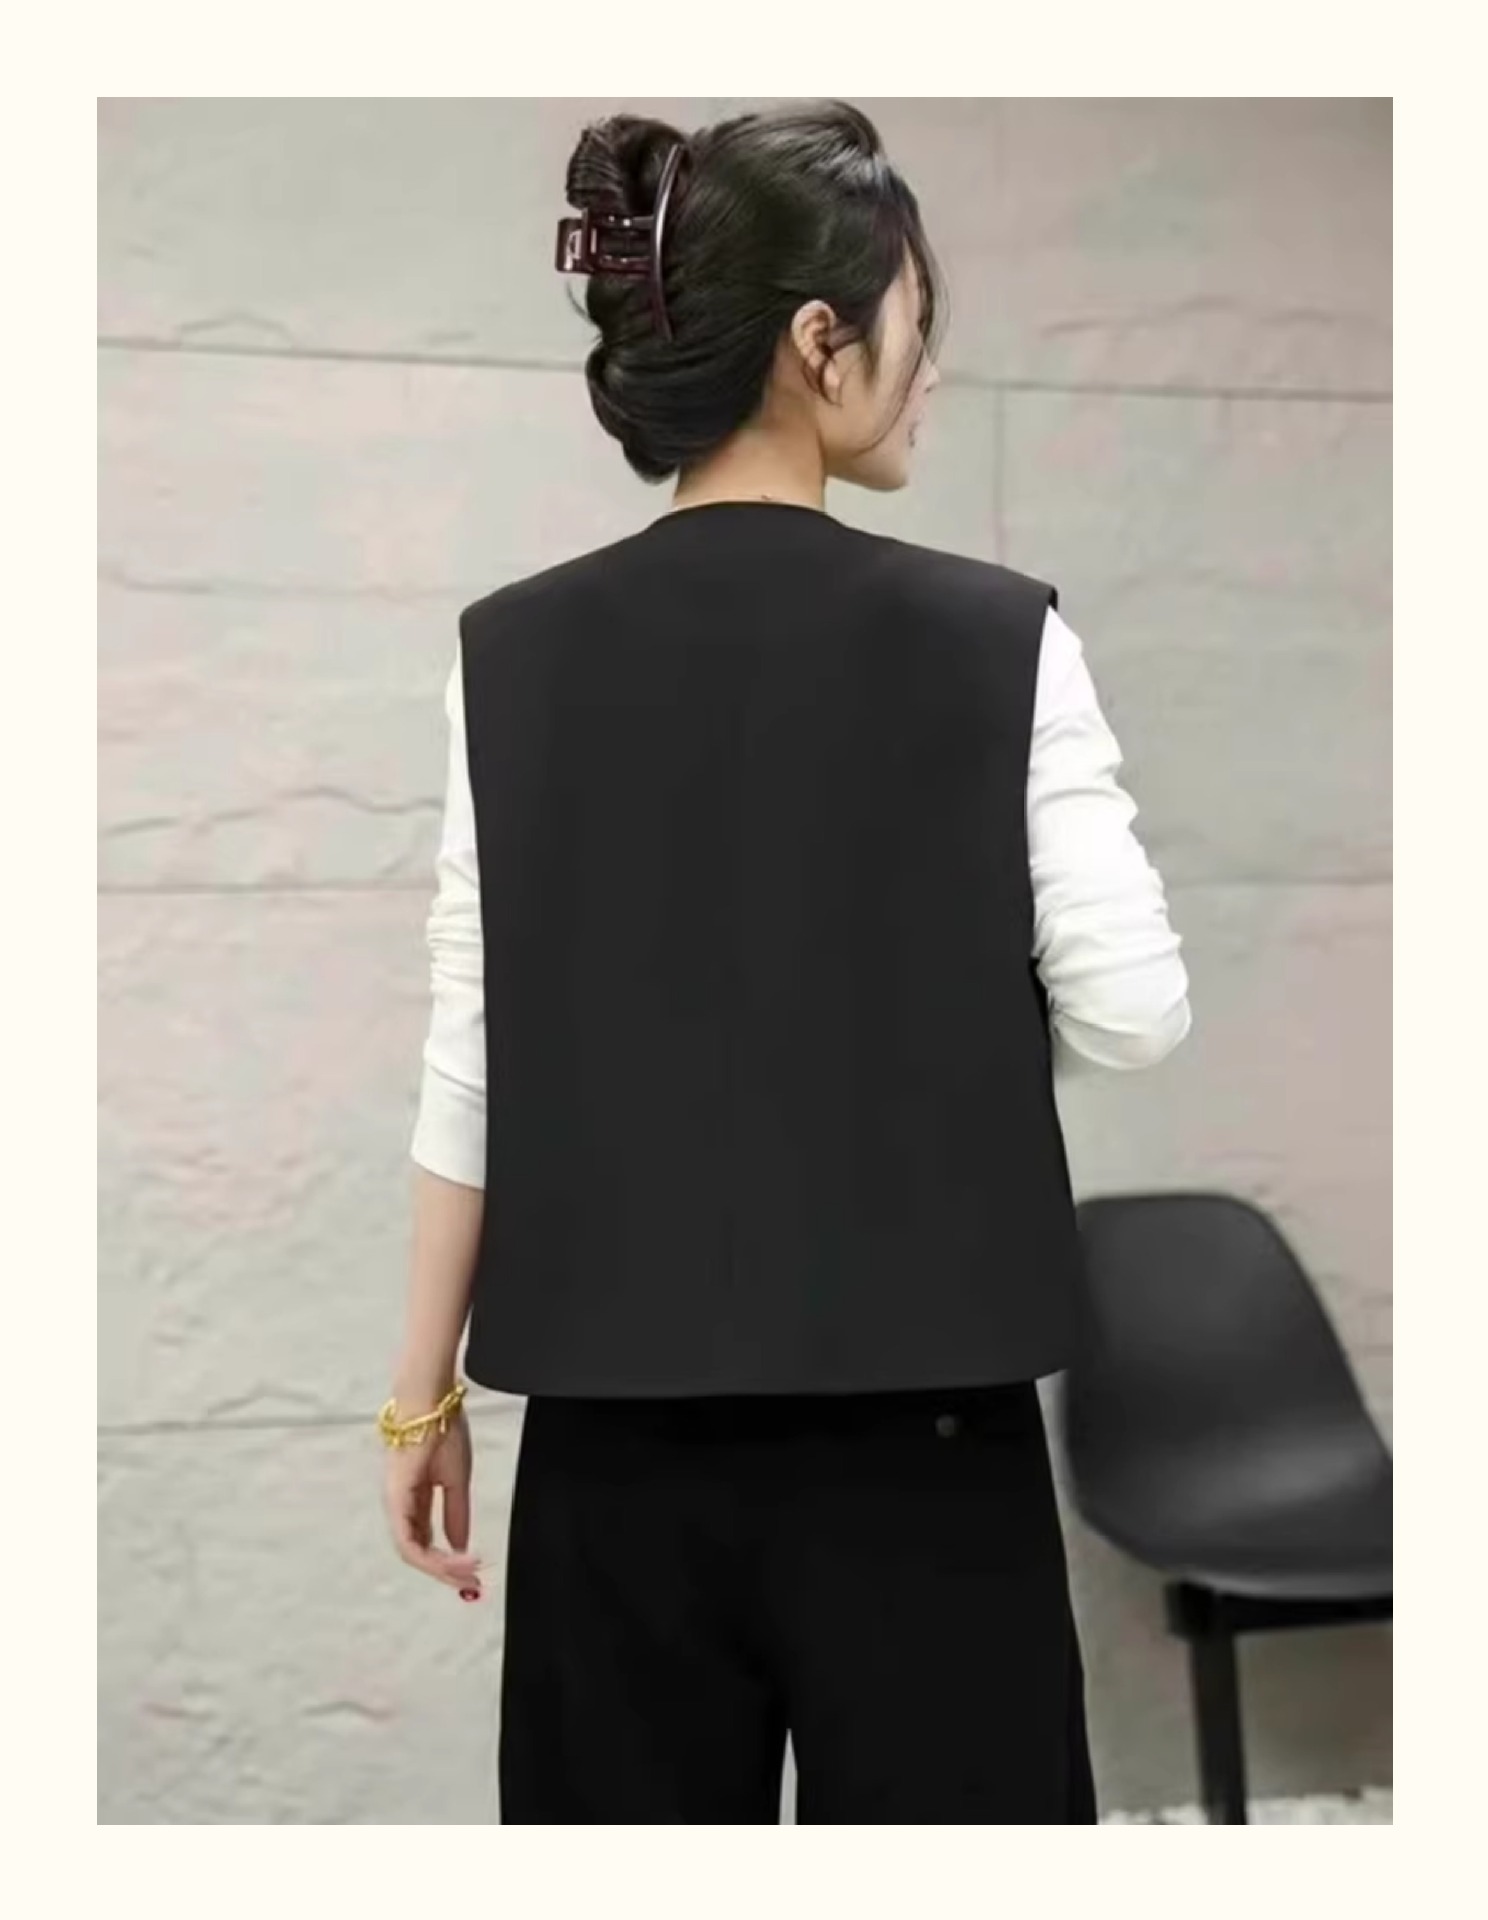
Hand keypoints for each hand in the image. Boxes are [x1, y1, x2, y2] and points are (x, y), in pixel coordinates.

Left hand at [382, 1402, 483, 1601]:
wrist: (432, 1403)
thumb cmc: (442, 1430)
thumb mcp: (457, 1480)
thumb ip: (456, 1514)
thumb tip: (461, 1545)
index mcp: (414, 1499)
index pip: (427, 1541)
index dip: (450, 1560)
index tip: (476, 1571)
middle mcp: (401, 1506)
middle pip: (419, 1553)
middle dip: (448, 1572)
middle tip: (474, 1585)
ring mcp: (396, 1504)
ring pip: (413, 1552)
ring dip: (442, 1567)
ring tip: (470, 1572)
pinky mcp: (396, 1500)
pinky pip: (409, 1540)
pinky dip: (433, 1555)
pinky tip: (457, 1557)